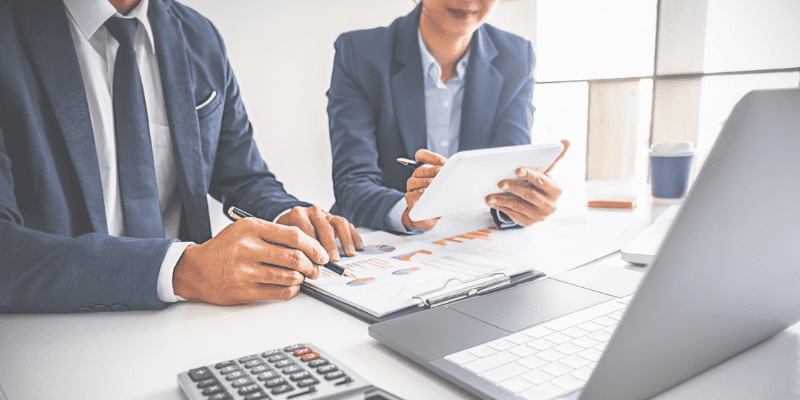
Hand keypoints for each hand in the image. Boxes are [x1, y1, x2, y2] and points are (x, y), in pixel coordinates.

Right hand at [173, 217, 326, 304]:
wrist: (196, 269)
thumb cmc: (225, 249)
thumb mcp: (246, 230)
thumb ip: (274, 234)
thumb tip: (308, 246)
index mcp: (251, 228)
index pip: (293, 236)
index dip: (313, 246)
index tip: (321, 254)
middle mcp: (248, 248)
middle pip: (294, 257)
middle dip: (312, 265)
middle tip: (316, 269)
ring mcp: (245, 271)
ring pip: (289, 276)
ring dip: (302, 278)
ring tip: (303, 276)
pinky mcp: (244, 291)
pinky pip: (279, 292)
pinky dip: (291, 290)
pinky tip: (291, 286)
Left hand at [276, 205, 363, 261]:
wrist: (291, 220)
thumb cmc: (287, 234)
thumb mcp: (282, 238)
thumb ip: (288, 248)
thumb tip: (296, 266)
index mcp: (297, 215)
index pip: (306, 229)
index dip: (311, 246)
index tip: (315, 261)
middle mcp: (313, 212)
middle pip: (324, 226)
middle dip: (329, 244)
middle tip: (333, 259)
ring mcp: (325, 214)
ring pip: (338, 223)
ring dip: (345, 240)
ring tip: (349, 254)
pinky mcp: (335, 219)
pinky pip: (347, 225)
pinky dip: (354, 236)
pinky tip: (358, 247)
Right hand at [403, 149, 447, 230]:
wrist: (433, 216)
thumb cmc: (441, 198)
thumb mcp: (447, 184)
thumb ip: (449, 174)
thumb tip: (454, 169)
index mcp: (426, 170)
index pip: (422, 155)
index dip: (428, 156)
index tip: (440, 161)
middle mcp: (417, 177)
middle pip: (419, 169)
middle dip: (431, 170)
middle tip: (441, 172)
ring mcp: (412, 188)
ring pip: (413, 181)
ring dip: (425, 181)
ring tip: (434, 184)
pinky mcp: (410, 201)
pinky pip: (411, 195)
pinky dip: (419, 193)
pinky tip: (426, 193)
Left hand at [486, 140, 569, 225]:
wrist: (537, 203)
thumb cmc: (539, 184)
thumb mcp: (546, 172)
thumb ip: (555, 157)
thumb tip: (567, 141)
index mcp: (556, 190)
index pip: (542, 181)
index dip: (530, 175)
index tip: (517, 169)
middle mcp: (550, 205)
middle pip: (530, 195)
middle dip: (514, 188)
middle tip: (499, 182)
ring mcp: (539, 216)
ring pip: (519, 206)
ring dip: (503, 200)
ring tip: (489, 196)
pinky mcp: (528, 222)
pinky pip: (513, 215)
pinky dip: (501, 208)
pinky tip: (492, 202)